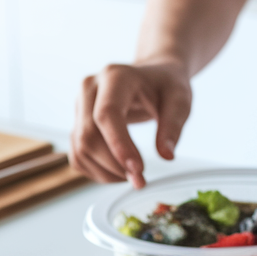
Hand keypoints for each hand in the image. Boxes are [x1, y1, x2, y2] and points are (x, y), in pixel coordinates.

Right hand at [70, 61, 192, 187]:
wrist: (152, 75)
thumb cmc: (165, 85)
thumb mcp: (179, 100)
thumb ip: (173, 126)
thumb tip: (166, 155)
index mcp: (115, 76)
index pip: (107, 114)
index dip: (119, 145)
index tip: (138, 170)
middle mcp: (90, 88)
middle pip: (89, 135)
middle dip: (114, 165)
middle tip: (140, 180)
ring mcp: (79, 105)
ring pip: (80, 149)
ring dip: (105, 172)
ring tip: (132, 176)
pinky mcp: (77, 122)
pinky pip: (78, 155)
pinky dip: (96, 171)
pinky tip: (118, 172)